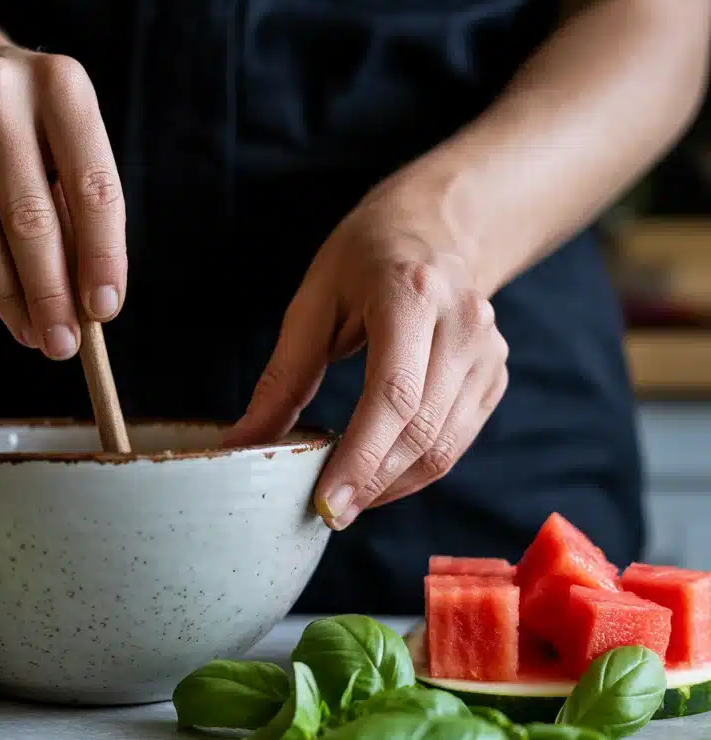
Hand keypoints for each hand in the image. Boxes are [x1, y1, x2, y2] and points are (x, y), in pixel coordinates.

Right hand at [0, 45, 126, 359]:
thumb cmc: (29, 133)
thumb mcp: (69, 153)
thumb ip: (80, 221)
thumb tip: (84, 310)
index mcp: (61, 85)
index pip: (93, 187)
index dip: (102, 257)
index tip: (104, 312)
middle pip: (28, 216)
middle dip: (49, 293)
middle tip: (62, 345)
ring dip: (8, 297)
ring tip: (31, 332)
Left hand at [224, 173, 509, 529]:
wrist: (437, 226)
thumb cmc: (364, 259)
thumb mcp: (312, 301)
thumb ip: (283, 377)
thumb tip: (243, 445)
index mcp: (410, 294)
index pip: (393, 395)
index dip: (360, 458)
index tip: (327, 503)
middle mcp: (462, 323)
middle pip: (421, 429)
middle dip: (371, 483)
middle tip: (326, 513)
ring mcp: (487, 350)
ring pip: (445, 446)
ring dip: (393, 486)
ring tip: (346, 501)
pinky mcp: (495, 374)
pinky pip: (458, 440)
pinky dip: (416, 471)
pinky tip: (379, 477)